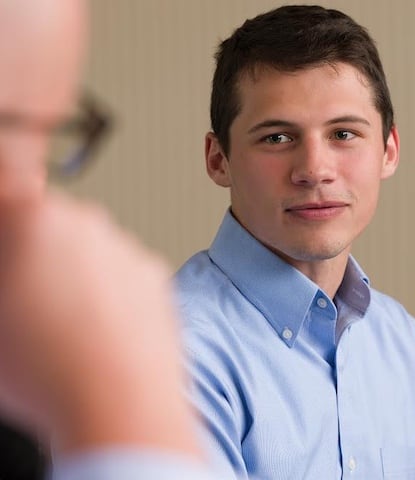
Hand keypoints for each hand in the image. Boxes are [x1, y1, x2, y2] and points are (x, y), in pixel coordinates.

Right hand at [0, 191, 199, 458]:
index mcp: (33, 221)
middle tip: (30, 300)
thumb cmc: (49, 370)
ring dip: (75, 274)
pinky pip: (121, 269)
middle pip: (49, 224)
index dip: (11, 208)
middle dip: (36, 251)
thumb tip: (14, 264)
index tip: (17, 242)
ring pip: (87, 249)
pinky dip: (111, 288)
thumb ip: (3, 272)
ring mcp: (123, 246)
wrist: (123, 403)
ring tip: (69, 325)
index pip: (12, 181)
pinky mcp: (152, 271)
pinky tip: (103, 327)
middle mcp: (84, 223)